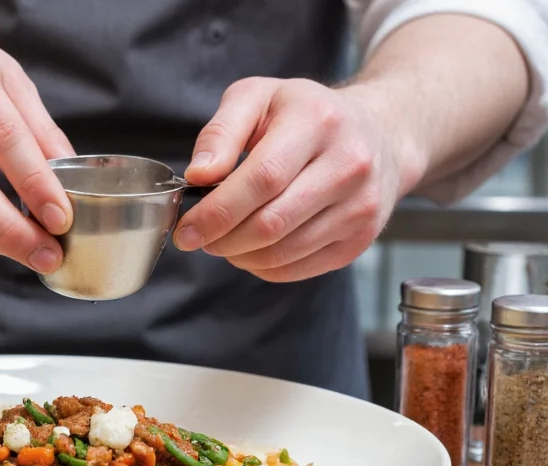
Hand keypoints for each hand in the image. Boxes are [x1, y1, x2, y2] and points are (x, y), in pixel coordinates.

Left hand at [174, 77, 421, 281]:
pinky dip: (262, 266)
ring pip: (282, 252)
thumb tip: (198, 175)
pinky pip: (298, 268)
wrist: (379, 133)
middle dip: (222, 238)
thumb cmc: (306, 114)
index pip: (262, 179)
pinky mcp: (361, 238)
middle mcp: (349, 165)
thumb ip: (221, 132)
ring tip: (223, 240)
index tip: (186, 228)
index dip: (217, 211)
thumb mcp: (258, 98)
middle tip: (197, 237)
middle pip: (271, 222)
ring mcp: (361, 206)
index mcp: (318, 122)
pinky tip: (251, 247)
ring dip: (239, 255)